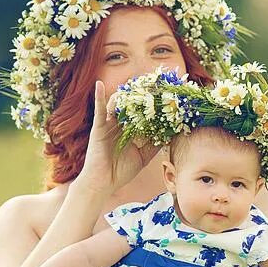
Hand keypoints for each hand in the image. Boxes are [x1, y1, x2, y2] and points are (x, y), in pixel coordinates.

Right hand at [74, 80, 159, 194]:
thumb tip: (168, 136)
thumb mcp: (142, 157)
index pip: (140, 114)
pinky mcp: (98, 128)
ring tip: (135, 83)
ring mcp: (108, 125)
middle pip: (130, 106)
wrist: (103, 183)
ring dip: (126, 95)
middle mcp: (118, 125)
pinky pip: (99, 110)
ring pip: (117, 105)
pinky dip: (98, 97)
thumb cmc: (121, 172)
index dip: (150, 106)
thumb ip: (153, 146)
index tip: (162, 95)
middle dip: (140, 96)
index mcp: (128, 131)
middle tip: (153, 83)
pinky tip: (99, 84)